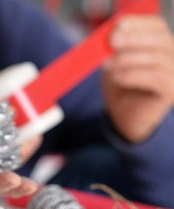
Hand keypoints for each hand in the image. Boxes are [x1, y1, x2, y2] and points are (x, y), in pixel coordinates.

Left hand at [103, 15, 173, 142]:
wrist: (124, 116)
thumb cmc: (121, 87)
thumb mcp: (113, 62)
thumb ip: (113, 49)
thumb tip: (109, 36)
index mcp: (161, 43)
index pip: (156, 26)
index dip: (137, 24)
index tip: (116, 26)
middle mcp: (173, 55)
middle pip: (159, 40)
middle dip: (132, 39)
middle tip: (111, 42)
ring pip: (157, 58)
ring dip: (128, 59)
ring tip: (108, 65)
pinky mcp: (171, 91)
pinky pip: (156, 78)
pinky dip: (134, 75)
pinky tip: (118, 78)